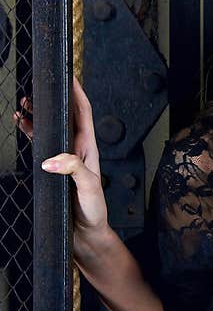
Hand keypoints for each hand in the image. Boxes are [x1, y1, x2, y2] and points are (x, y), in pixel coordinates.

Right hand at [12, 77, 109, 234]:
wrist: (85, 233)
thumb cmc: (94, 211)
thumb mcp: (89, 189)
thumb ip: (74, 171)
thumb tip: (52, 159)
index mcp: (89, 149)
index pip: (83, 114)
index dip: (77, 94)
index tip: (69, 76)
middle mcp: (77, 150)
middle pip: (65, 116)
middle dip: (53, 98)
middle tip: (37, 85)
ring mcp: (64, 158)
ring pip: (50, 127)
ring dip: (38, 113)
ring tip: (24, 101)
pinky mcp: (53, 168)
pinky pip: (40, 143)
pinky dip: (30, 131)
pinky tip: (21, 122)